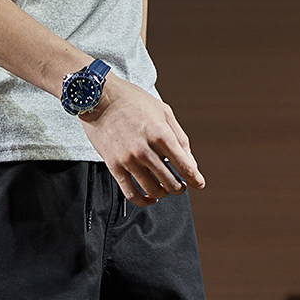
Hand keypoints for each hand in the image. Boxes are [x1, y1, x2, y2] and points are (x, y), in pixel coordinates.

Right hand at [78, 74, 204, 206]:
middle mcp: (145, 150)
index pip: (184, 165)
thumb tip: (191, 162)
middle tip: (180, 186)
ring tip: (164, 189)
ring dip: (162, 193)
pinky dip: (143, 201)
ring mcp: (128, 160)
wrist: (99, 98)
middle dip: (179, 188)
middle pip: (170, 181)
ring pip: (152, 190)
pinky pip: (131, 193)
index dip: (195, 178)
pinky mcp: (114, 166)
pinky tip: (150, 199)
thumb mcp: (163, 111)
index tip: (199, 184)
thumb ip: (179, 137)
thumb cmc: (134, 102)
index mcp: (161, 134)